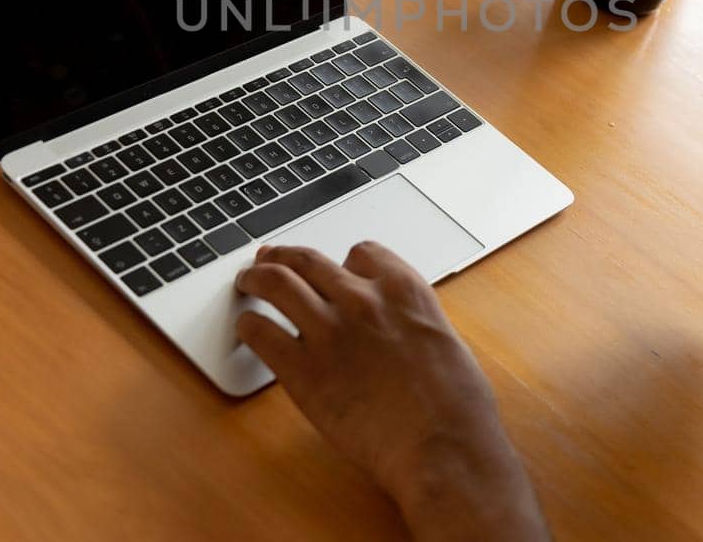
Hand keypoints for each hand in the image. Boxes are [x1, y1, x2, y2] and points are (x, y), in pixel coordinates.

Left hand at [235, 241, 547, 541]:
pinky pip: (260, 333)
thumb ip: (411, 322)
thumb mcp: (444, 341)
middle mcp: (362, 300)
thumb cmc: (456, 409)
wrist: (443, 448)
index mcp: (403, 290)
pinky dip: (248, 326)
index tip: (331, 271)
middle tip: (269, 261)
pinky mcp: (302, 371)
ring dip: (255, 277)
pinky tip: (247, 330)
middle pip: (309, 260)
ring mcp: (329, 332)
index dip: (341, 262)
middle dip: (284, 257)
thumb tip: (397, 328)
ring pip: (276, 282)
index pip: (360, 253)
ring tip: (246, 282)